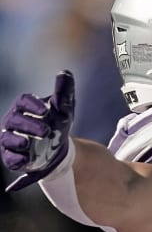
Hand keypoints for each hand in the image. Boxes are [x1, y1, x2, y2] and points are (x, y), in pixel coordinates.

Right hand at [1, 71, 75, 186]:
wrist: (59, 148)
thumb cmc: (58, 123)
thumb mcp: (65, 109)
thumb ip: (64, 92)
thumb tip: (65, 72)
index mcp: (26, 107)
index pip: (23, 101)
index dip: (32, 105)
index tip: (46, 110)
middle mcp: (14, 122)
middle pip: (14, 119)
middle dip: (29, 125)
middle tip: (46, 131)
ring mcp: (11, 139)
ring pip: (7, 138)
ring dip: (17, 141)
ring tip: (27, 143)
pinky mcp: (12, 156)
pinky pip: (9, 157)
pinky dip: (15, 159)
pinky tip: (23, 160)